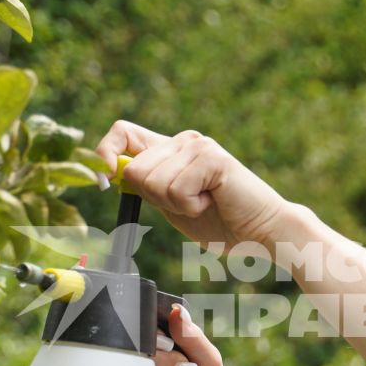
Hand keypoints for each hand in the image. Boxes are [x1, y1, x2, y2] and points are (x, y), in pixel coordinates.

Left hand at [91, 121, 293, 253]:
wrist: (261, 232)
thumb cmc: (221, 222)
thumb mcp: (172, 204)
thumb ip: (147, 187)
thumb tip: (111, 173)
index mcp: (171, 149)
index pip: (122, 132)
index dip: (104, 155)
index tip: (104, 184)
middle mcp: (183, 140)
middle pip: (134, 169)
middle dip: (154, 198)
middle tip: (188, 204)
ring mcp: (198, 146)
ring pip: (153, 182)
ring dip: (176, 205)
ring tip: (204, 203)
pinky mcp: (212, 158)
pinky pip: (176, 189)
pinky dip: (191, 206)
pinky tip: (214, 202)